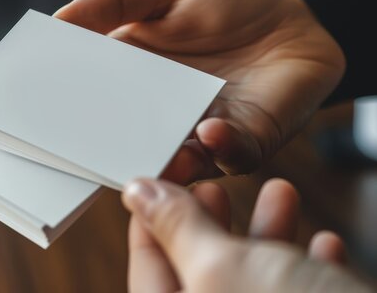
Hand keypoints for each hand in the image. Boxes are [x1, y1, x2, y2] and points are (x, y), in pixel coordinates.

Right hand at [55, 0, 344, 180]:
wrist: (293, 16)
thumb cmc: (224, 1)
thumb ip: (112, 1)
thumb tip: (58, 19)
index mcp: (132, 80)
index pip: (91, 102)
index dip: (66, 109)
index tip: (39, 114)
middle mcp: (160, 116)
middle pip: (124, 142)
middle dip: (104, 149)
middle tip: (81, 152)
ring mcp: (199, 133)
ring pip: (173, 161)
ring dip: (159, 161)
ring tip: (148, 154)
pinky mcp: (245, 142)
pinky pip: (229, 156)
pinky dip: (217, 149)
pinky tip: (207, 132)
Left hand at [121, 178, 369, 291]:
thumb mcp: (222, 266)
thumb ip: (176, 228)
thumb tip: (140, 194)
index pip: (145, 267)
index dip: (150, 219)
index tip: (160, 183)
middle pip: (197, 272)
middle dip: (211, 222)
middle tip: (216, 187)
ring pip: (251, 280)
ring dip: (267, 233)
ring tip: (280, 193)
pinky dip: (306, 265)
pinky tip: (322, 243)